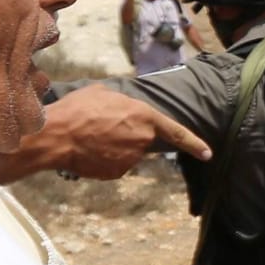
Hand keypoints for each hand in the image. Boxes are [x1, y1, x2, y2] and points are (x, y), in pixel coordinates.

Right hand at [0, 84, 208, 181]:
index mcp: (144, 116)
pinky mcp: (117, 172)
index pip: (176, 132)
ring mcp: (131, 159)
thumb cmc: (78, 109)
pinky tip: (89, 150)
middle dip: (129, 135)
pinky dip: (104, 159)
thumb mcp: (102, 92)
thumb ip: (120, 100)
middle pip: (145, 140)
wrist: (58, 136)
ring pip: (128, 153)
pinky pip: (115, 164)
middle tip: (103, 126)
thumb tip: (120, 102)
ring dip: (115, 146)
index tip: (207, 153)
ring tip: (91, 136)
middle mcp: (143, 140)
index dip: (193, 143)